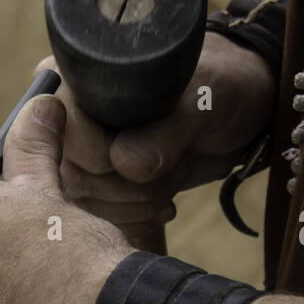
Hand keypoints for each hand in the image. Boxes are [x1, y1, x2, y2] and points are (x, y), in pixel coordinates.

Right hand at [43, 32, 275, 237]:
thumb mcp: (205, 99)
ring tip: (171, 177)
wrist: (234, 112)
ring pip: (87, 206)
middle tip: (173, 163)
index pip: (71, 139)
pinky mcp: (96, 184)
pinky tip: (162, 200)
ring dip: (138, 206)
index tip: (157, 148)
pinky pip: (99, 221)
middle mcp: (68, 117)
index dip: (113, 158)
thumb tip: (126, 164)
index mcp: (79, 82)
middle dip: (132, 187)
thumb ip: (168, 129)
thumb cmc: (220, 87)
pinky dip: (136, 220)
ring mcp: (79, 155)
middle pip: (75, 180)